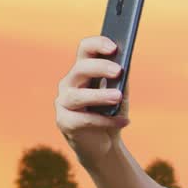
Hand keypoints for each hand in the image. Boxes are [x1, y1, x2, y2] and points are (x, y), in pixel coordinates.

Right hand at [55, 35, 129, 167]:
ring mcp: (63, 102)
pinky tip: (123, 122)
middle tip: (118, 71)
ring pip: (76, 96)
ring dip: (99, 95)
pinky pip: (83, 120)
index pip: (85, 49)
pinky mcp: (64, 122)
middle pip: (80, 69)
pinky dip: (105, 121)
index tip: (114, 47)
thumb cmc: (111, 112)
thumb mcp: (119, 93)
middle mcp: (69, 83)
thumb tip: (124, 65)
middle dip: (99, 68)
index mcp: (83, 71)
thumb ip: (120, 79)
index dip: (97, 44)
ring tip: (118, 97)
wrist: (104, 143)